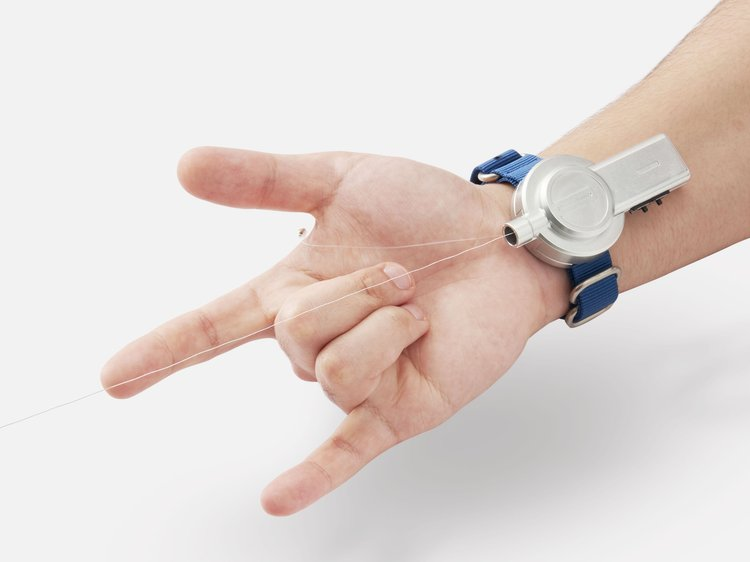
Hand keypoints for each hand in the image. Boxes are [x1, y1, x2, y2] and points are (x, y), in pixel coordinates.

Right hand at [101, 147, 566, 514]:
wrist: (503, 238)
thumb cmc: (425, 208)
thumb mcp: (339, 179)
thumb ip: (264, 179)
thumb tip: (186, 166)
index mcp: (294, 289)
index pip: (214, 325)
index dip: (163, 349)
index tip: (116, 376)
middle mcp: (318, 339)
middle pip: (293, 336)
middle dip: (353, 292)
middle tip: (401, 269)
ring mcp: (360, 377)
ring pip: (332, 372)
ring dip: (379, 327)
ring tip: (416, 305)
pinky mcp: (400, 407)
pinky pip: (348, 448)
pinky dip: (314, 476)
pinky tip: (277, 499)